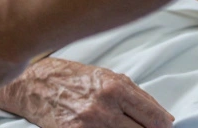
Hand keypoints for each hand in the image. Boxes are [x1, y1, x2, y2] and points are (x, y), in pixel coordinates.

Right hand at [0, 57, 174, 127]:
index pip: (156, 119)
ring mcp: (89, 126)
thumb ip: (138, 96)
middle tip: (140, 127)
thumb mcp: (106, 76)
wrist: (33, 85)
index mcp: (115, 88)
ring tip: (118, 126)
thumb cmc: (71, 78)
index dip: (164, 127)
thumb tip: (164, 118)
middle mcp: (104, 108)